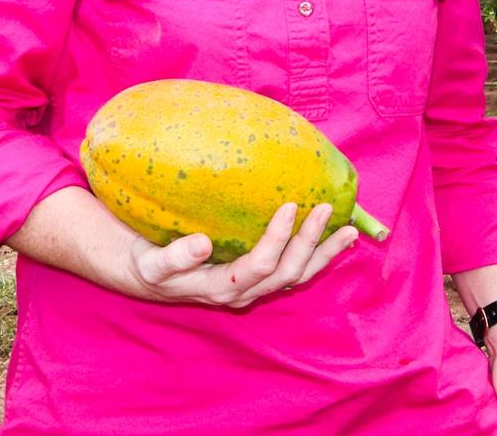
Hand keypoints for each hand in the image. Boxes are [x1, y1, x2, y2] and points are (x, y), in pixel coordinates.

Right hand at [123, 202, 358, 307]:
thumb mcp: (152, 264)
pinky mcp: (259, 278)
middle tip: (325, 208)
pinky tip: (333, 236)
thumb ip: (174, 258)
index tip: (289, 204)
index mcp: (221, 287)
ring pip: (298, 275)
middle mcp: (244, 291)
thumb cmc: (148, 264)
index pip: (259, 265)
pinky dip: (317, 255)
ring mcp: (255, 287)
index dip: (277, 238)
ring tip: (350, 230)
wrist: (147, 277)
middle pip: (288, 271)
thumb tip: (202, 244)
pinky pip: (294, 270)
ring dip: (324, 253)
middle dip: (310, 241)